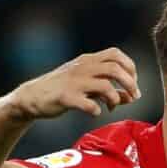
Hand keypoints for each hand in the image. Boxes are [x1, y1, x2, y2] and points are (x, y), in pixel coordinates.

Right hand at [11, 48, 140, 119]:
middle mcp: (82, 67)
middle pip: (115, 68)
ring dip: (115, 98)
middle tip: (133, 97)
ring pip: (105, 85)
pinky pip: (88, 104)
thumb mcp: (88, 86)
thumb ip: (110, 90)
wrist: (33, 97)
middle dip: (129, 83)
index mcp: (88, 60)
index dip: (130, 68)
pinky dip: (96, 110)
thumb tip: (132, 96)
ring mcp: (74, 82)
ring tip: (112, 107)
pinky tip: (95, 113)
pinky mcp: (65, 97)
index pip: (116, 55)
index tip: (133, 84)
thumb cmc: (63, 90)